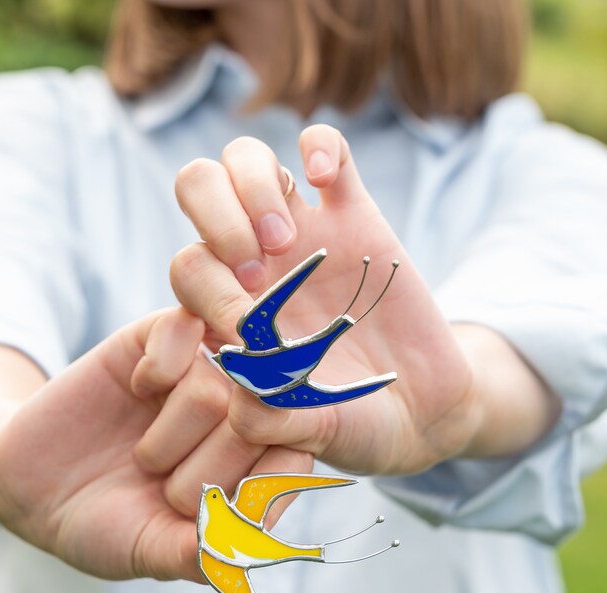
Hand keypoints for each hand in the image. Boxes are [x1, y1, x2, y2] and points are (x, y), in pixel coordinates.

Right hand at [0, 310, 310, 580]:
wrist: (32, 484)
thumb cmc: (104, 524)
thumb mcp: (151, 551)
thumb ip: (201, 553)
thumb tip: (250, 550)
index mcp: (249, 465)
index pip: (295, 455)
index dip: (264, 482)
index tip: (222, 508)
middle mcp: (233, 416)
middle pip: (262, 418)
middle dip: (212, 465)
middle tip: (169, 490)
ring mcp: (198, 373)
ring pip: (220, 382)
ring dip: (174, 432)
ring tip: (146, 459)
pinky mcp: (156, 340)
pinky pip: (183, 327)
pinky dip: (159, 364)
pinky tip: (137, 390)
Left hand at [171, 125, 479, 474]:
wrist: (418, 411)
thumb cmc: (353, 423)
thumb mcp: (309, 429)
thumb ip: (269, 417)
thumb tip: (239, 390)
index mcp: (230, 310)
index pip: (187, 267)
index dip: (204, 289)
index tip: (244, 328)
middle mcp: (257, 264)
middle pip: (199, 189)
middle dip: (216, 216)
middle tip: (256, 266)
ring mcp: (304, 234)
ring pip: (248, 160)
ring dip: (254, 188)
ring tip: (287, 240)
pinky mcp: (355, 216)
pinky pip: (327, 150)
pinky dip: (319, 148)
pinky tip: (328, 180)